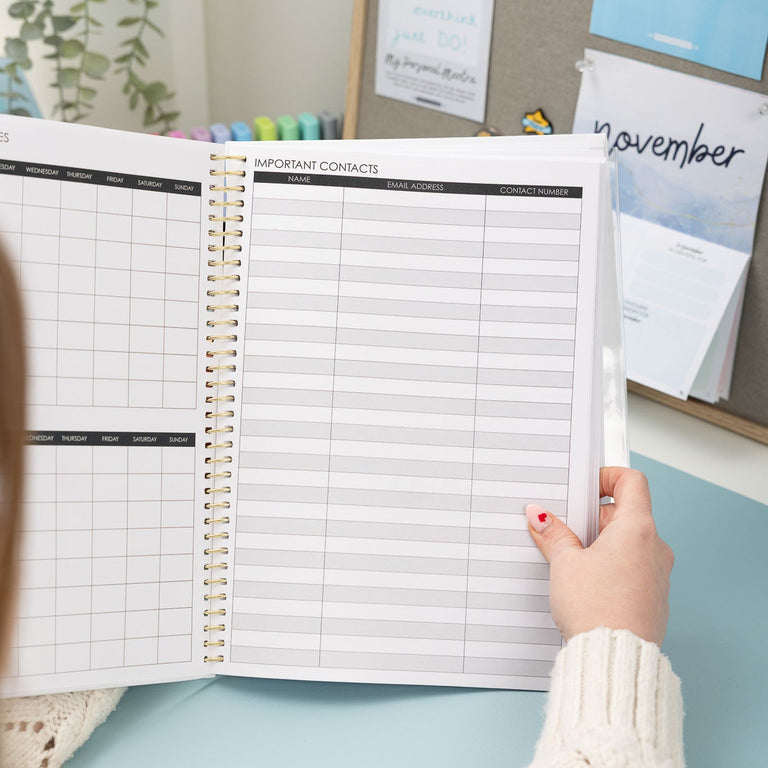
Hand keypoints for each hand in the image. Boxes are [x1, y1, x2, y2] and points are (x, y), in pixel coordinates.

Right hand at [525, 467, 673, 645]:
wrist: (616, 660)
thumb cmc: (597, 611)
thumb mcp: (565, 564)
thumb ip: (553, 534)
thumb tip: (541, 517)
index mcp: (638, 530)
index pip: (632, 482)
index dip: (607, 477)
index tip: (585, 488)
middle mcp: (655, 549)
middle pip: (625, 514)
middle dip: (592, 518)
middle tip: (564, 528)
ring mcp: (657, 575)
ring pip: (628, 544)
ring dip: (600, 545)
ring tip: (571, 560)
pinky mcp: (652, 598)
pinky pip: (632, 569)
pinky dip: (610, 567)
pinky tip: (586, 583)